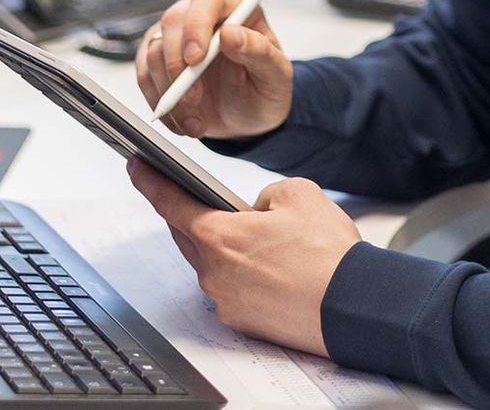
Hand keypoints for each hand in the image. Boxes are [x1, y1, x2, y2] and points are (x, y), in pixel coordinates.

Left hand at [127, 158, 359, 355]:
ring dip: (223, 245)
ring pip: (211, 262)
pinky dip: (241, 272)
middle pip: (187, 234)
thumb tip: (256, 210)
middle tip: (197, 197)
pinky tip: (269, 265)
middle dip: (190, 213)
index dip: (150, 182)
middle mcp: (213, 272)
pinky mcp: (241, 321)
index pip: (170, 202)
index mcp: (219, 235)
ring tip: (254, 235)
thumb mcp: (299, 194)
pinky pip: (230, 287)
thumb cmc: (329, 254)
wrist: (353, 306)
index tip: (136, 167)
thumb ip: (265, 194)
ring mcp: (225, 300)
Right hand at [135, 0, 293, 139]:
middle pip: (172, 22)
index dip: (196, 25)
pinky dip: (160, 104)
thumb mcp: (276, 76)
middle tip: (193, 100)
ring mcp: (175, 38)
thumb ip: (260, 52)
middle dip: (177, 66)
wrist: (247, 118)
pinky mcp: (157, 61)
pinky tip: (183, 120)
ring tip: (196, 121)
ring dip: (171, 94)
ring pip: (153, 52)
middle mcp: (201, 17)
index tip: (196, 59)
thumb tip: (232, 34)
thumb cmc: (264, 89)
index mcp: (234, 9)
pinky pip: (144, 77)